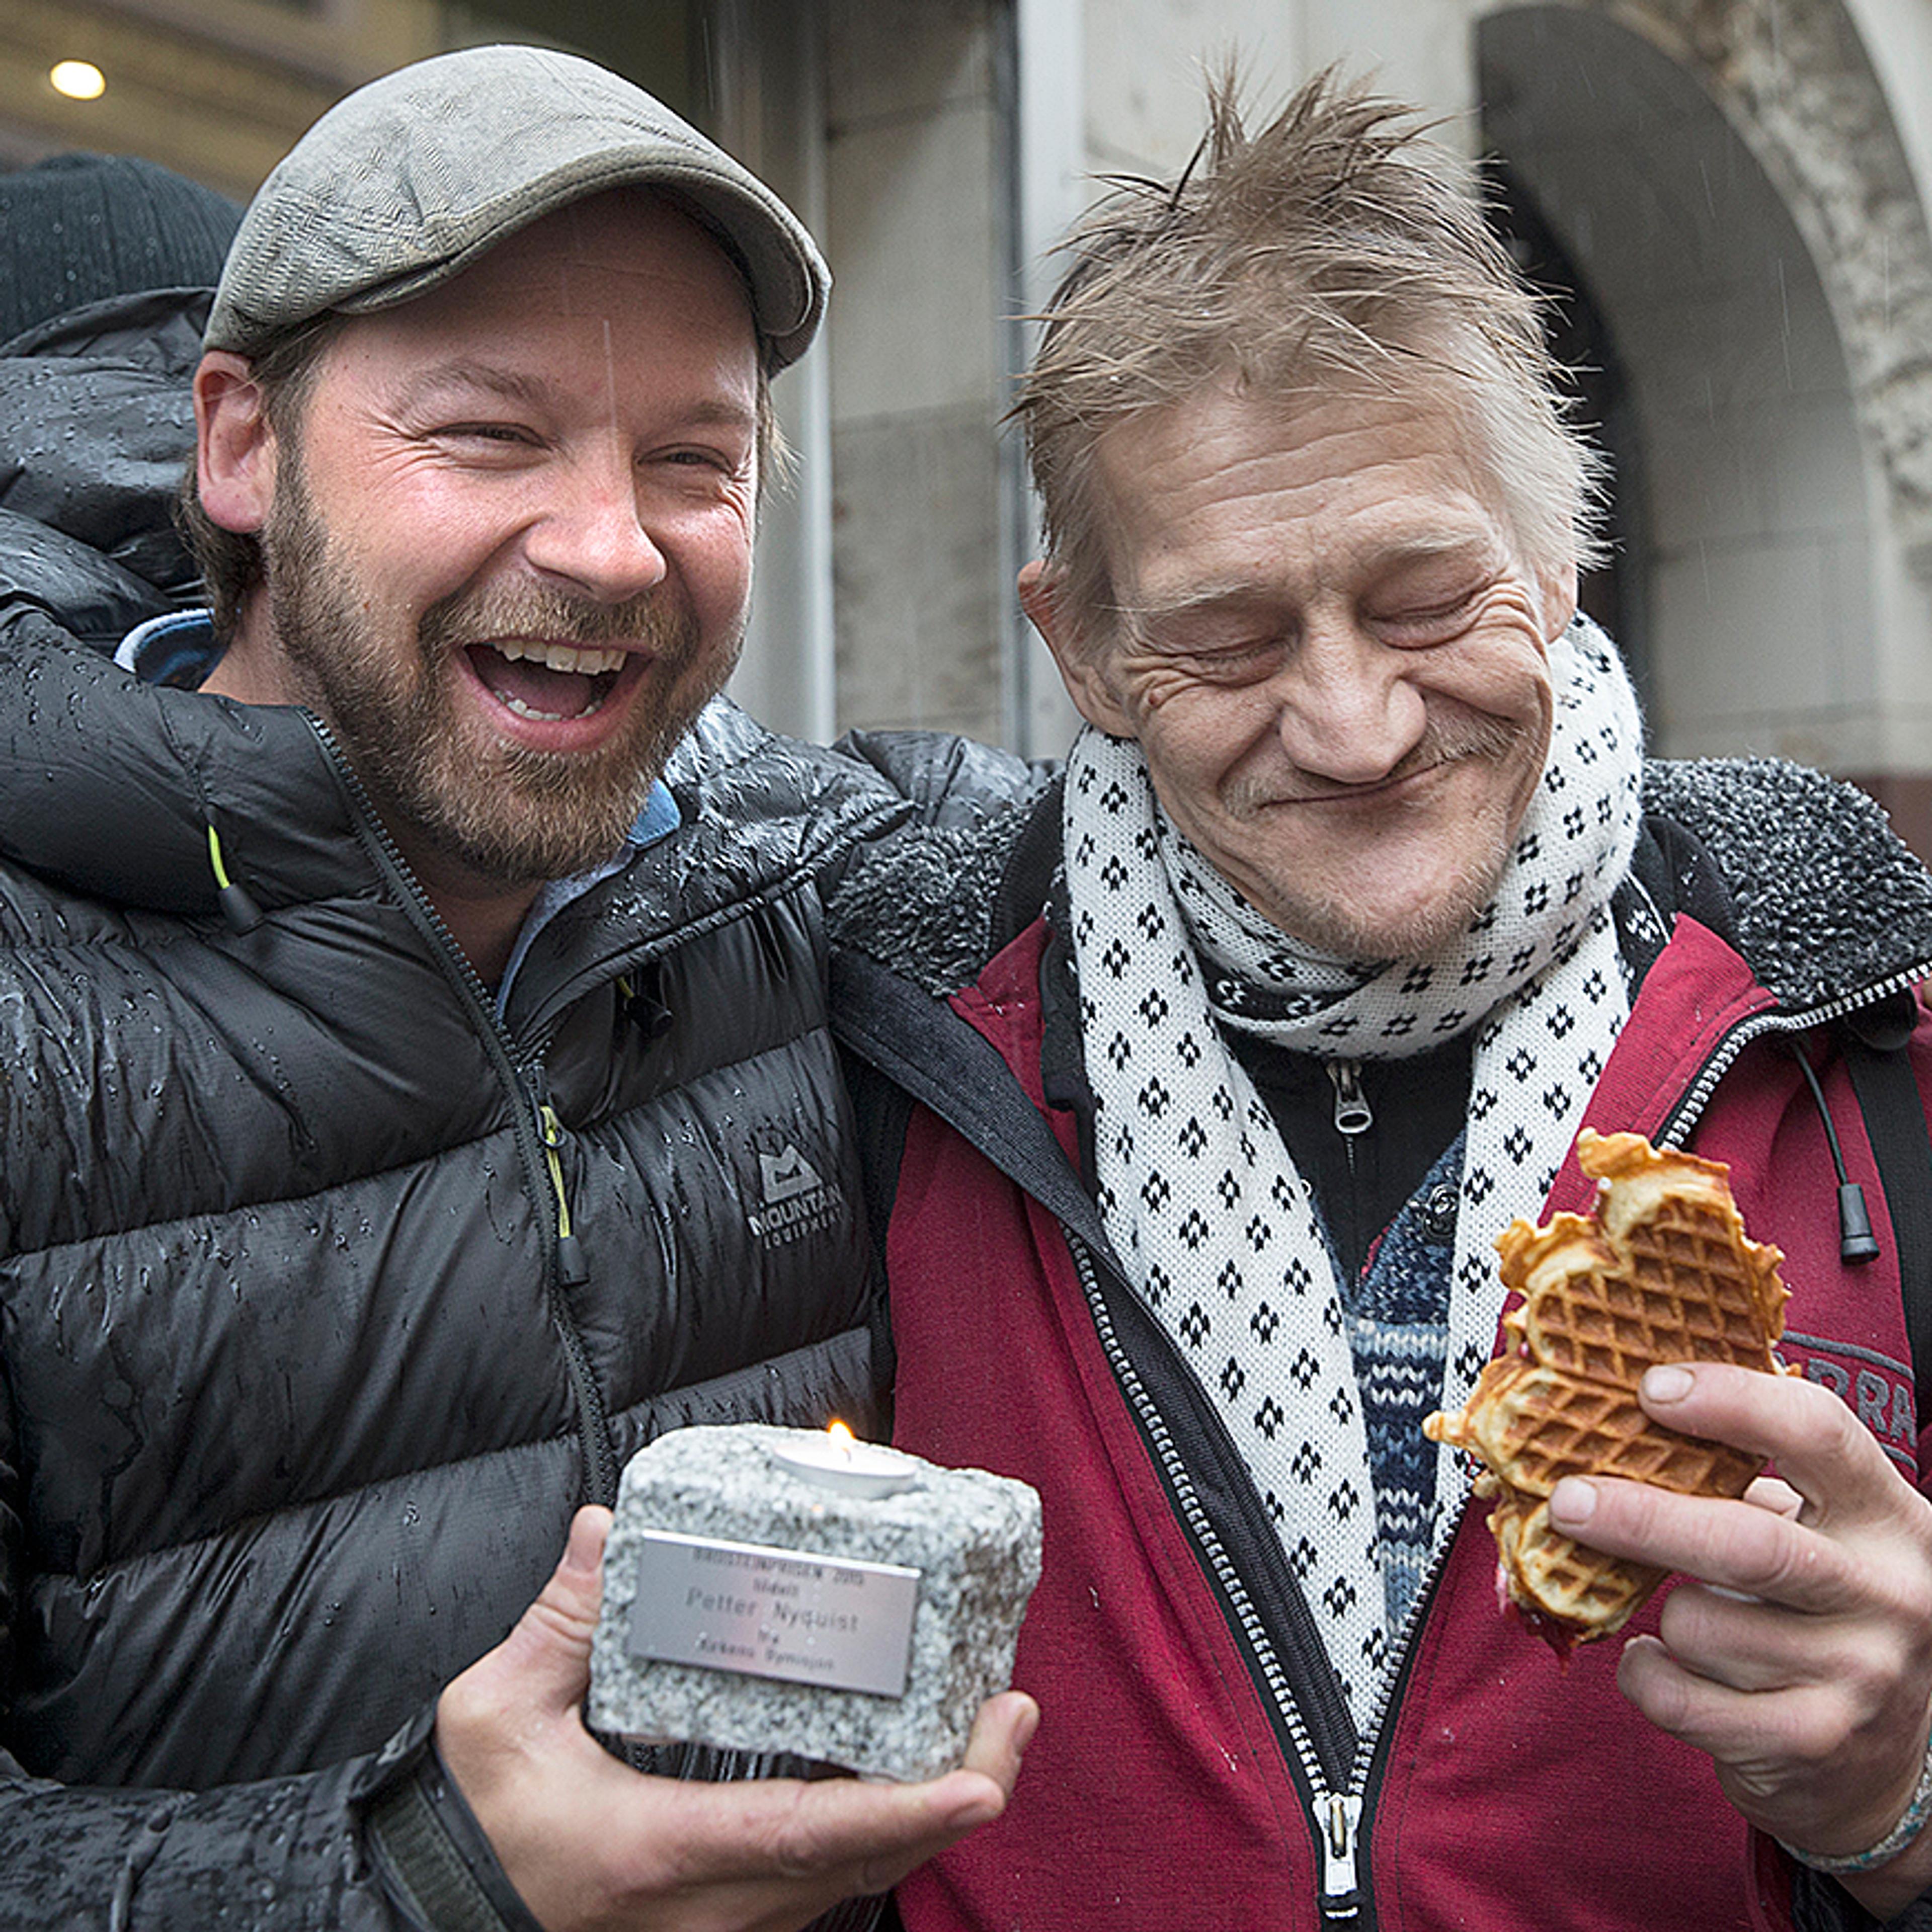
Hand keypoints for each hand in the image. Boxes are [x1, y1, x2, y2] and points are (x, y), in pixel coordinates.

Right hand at [436, 1506, 1037, 1931]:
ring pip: (863, 1878)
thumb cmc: (473, 1832)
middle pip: (871, 1862)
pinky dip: (890, 1830)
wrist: (445, 1915)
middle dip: (962, 1793)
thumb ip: (557, 1627)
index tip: (984, 1772)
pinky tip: (919, 1773)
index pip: (812, 1834)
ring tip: (989, 1727)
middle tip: (1014, 1712)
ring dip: (935, 1811)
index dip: (908, 1807)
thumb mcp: (496, 1721)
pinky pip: (833, 1881)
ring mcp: (732, 1923)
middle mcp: (720, 1905)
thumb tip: (605, 1534)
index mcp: (669, 1849)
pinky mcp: (732, 1919)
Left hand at [1546, 1362, 1931, 1915]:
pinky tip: (1665, 1665)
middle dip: (1642, 1517)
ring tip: (1688, 1618)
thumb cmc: (1822, 1614)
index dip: (1731, 1399)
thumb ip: (1745, 1479)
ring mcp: (1857, 1676)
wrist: (1882, 1762)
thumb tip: (1613, 1417)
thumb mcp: (1819, 1533)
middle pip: (1746, 1540)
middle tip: (1567, 1500)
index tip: (1650, 1389)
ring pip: (1698, 1622)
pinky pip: (1678, 1695)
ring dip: (1663, 1616)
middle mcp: (1889, 1594)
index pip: (1818, 1432)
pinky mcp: (1810, 1741)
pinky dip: (1646, 1674)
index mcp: (1889, 1518)